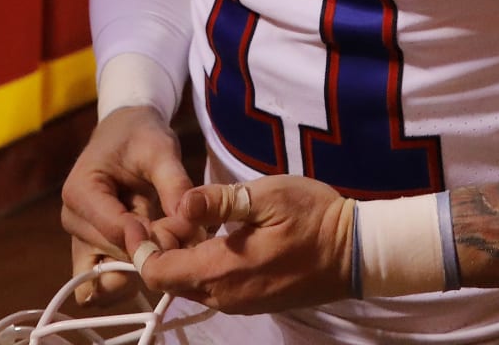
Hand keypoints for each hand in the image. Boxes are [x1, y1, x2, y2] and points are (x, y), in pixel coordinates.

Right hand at [61, 106, 194, 302]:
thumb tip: (190, 221)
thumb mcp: (161, 150)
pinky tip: (156, 253)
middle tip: (183, 233)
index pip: (115, 231)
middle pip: (114, 257)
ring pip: (107, 280)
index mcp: (80, 191)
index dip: (152, 236)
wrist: (125, 132)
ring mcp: (79, 240)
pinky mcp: (91, 252)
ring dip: (142, 268)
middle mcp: (73, 220)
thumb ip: (175, 184)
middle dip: (152, 250)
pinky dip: (132, 277)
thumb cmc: (140, 136)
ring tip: (167, 240)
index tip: (183, 227)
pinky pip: (104, 284)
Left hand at [126, 177, 355, 314]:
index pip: (158, 273)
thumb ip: (219, 202)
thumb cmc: (313, 217)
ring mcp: (241, 303)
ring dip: (183, 256)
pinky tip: (216, 236)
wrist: (357, 251)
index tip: (143, 217)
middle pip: (171, 280)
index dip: (141, 246)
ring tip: (195, 219)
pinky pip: (213, 287)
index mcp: (223, 271)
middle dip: (162, 247)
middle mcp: (226, 296)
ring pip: (191, 284)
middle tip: (175, 211)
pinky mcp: (253, 301)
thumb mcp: (267, 195)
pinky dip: (203, 264)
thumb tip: (180, 204)